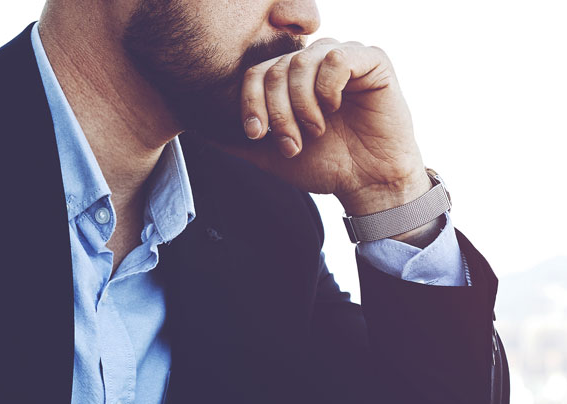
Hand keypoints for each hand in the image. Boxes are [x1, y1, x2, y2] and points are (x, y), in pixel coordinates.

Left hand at [228, 39, 431, 215]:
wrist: (369, 183)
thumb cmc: (327, 166)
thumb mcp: (271, 154)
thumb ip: (237, 138)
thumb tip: (193, 125)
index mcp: (293, 79)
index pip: (257, 73)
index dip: (250, 102)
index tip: (255, 135)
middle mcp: (316, 63)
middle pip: (278, 68)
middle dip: (278, 111)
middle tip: (291, 143)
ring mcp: (344, 58)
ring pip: (303, 61)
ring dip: (303, 104)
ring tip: (315, 131)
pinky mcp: (372, 61)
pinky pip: (337, 56)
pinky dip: (329, 87)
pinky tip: (337, 108)